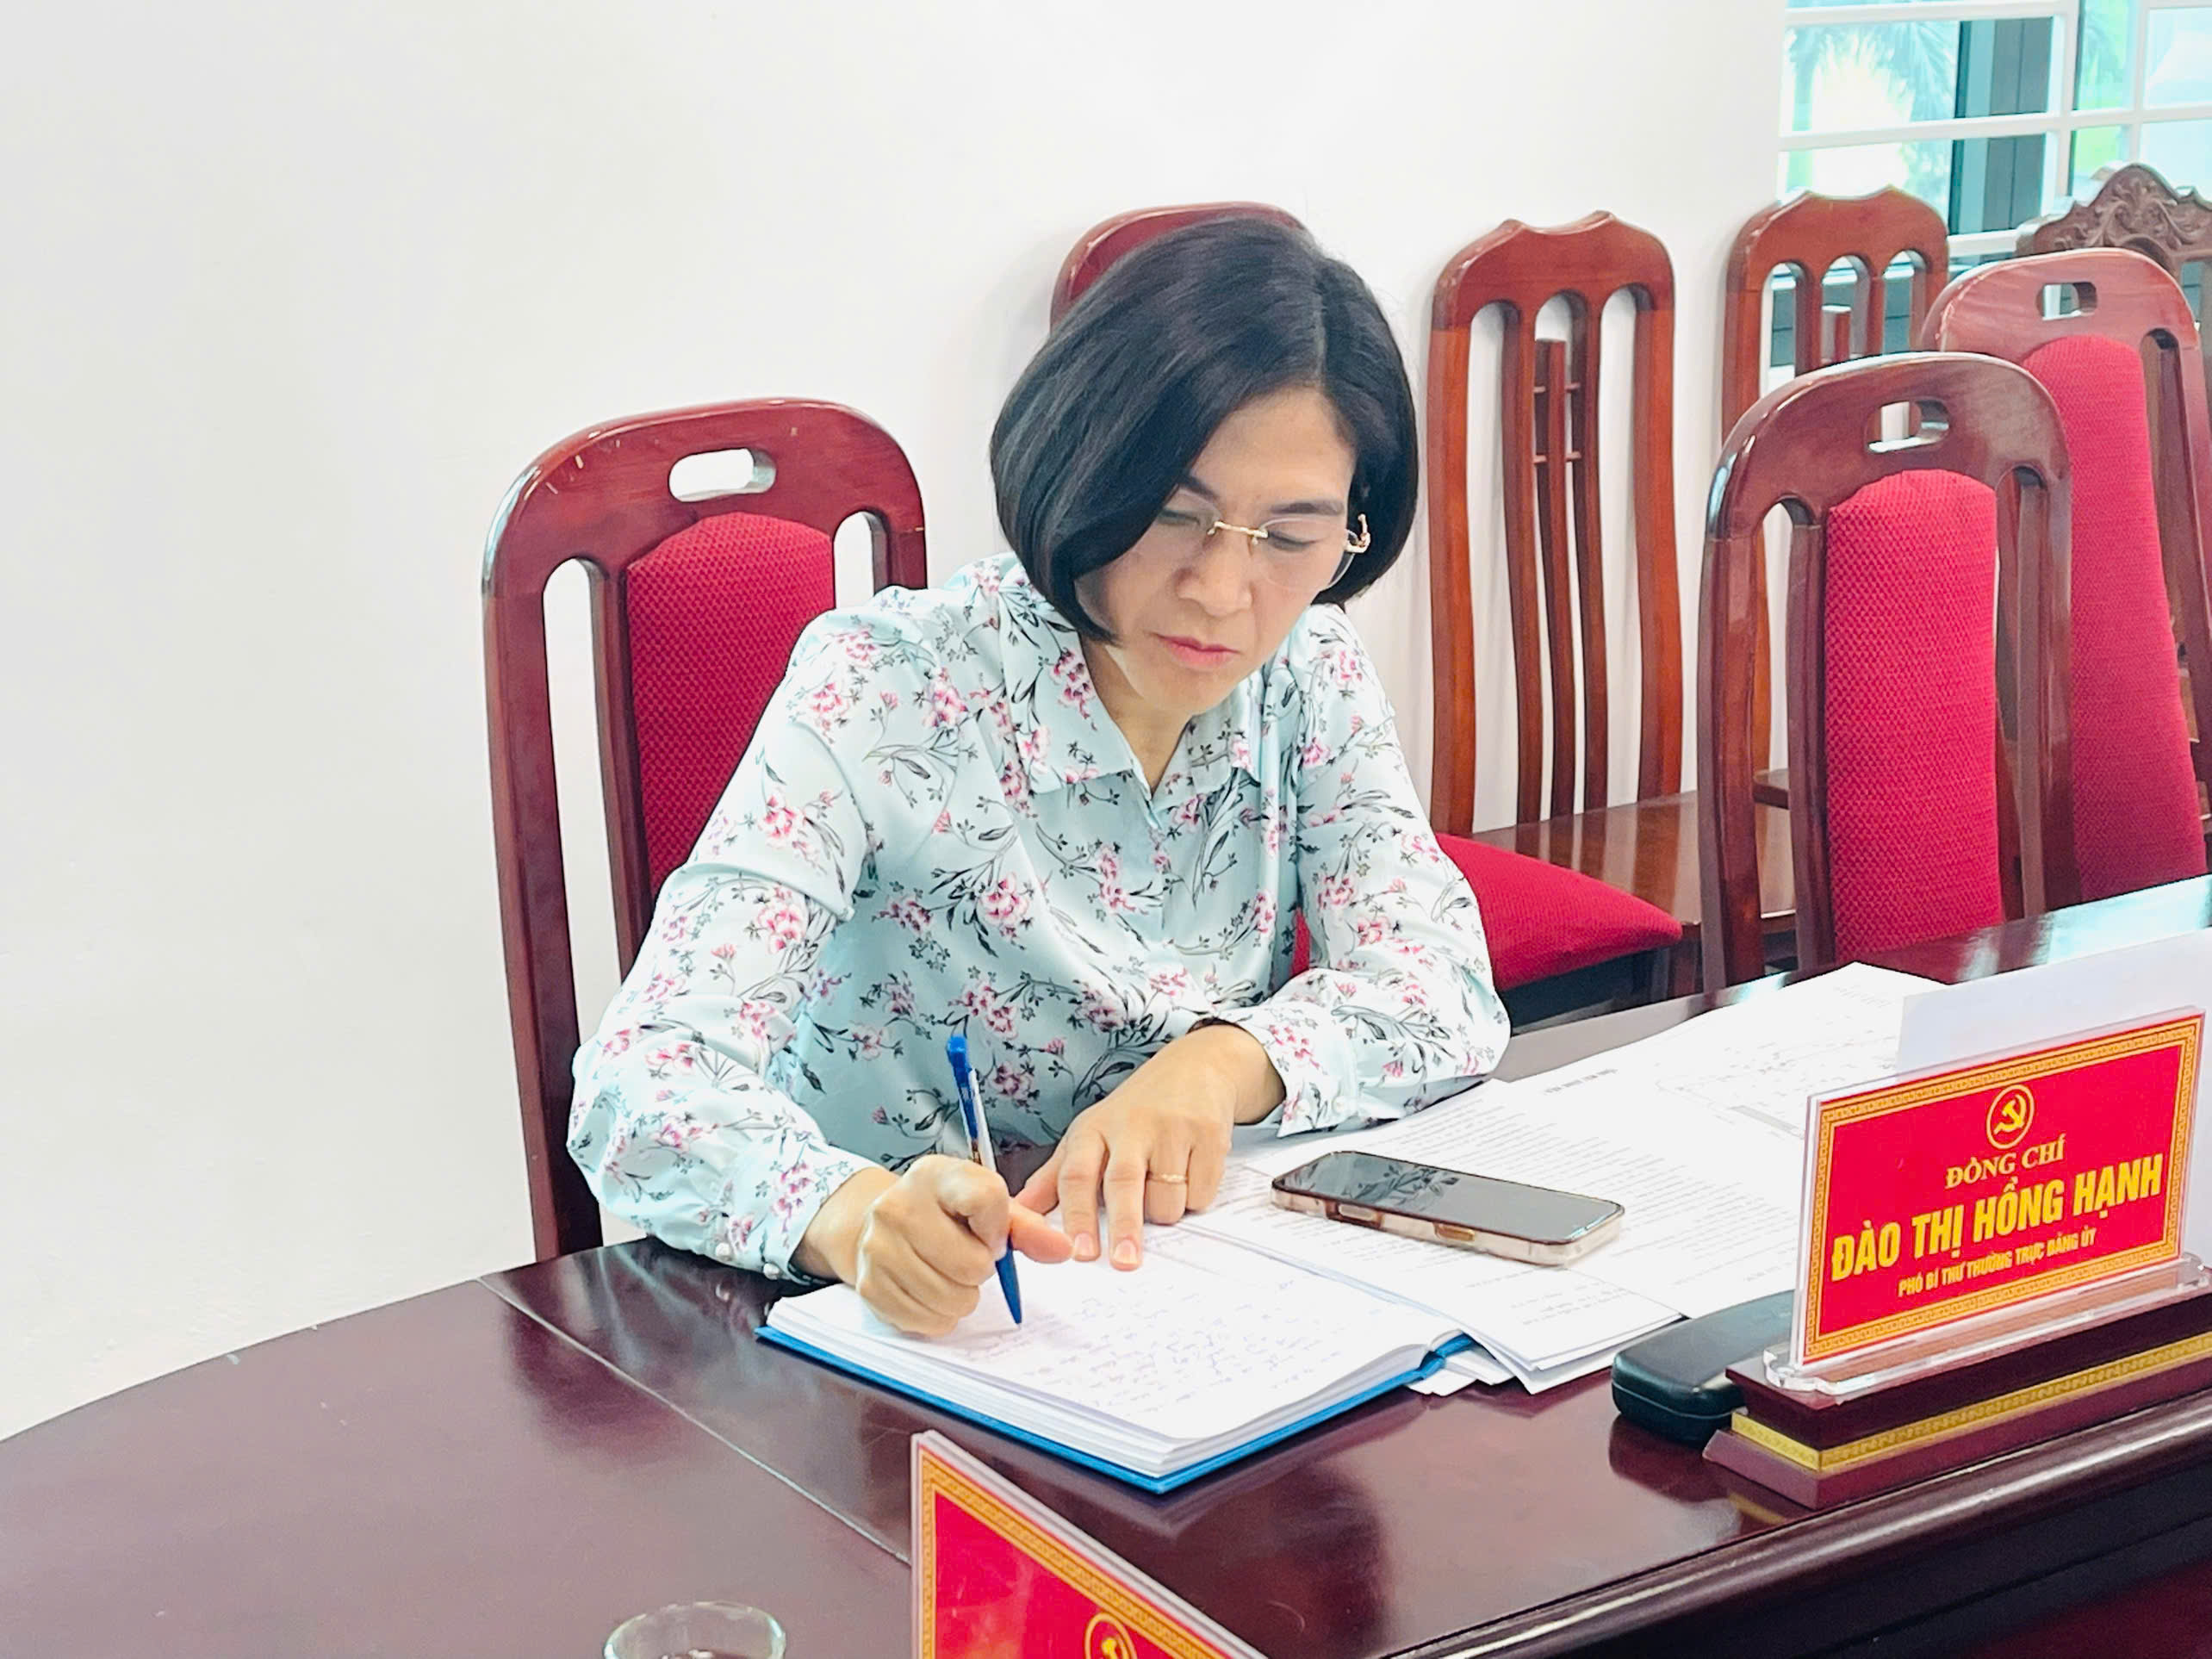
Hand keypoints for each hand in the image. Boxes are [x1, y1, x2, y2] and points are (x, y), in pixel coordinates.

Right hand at [797, 1156, 1071, 1335]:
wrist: (877, 1226)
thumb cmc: (941, 1215)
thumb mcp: (986, 1206)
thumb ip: (1026, 1227)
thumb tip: (1064, 1248)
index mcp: (935, 1175)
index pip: (986, 1199)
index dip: (1000, 1230)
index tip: (992, 1236)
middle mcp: (898, 1205)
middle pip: (971, 1263)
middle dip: (980, 1270)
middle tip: (967, 1259)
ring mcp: (879, 1247)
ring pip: (951, 1298)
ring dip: (962, 1296)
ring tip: (949, 1275)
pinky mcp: (870, 1285)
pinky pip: (927, 1320)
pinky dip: (938, 1315)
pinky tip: (930, 1292)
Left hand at [1015, 1025, 1281, 1269]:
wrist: (1196, 1068)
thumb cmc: (1135, 1112)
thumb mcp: (1089, 1136)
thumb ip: (1055, 1177)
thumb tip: (1019, 1212)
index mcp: (1093, 1130)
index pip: (1077, 1175)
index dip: (1077, 1215)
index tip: (1079, 1253)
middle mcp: (1131, 1126)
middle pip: (1123, 1182)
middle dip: (1123, 1226)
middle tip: (1123, 1263)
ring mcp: (1172, 1129)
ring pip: (1167, 1198)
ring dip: (1165, 1211)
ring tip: (1162, 1189)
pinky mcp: (1209, 1135)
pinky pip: (1201, 1193)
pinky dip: (1194, 1199)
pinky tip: (1189, 1174)